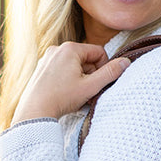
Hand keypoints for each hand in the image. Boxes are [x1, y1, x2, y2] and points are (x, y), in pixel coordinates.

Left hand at [12, 42, 129, 123]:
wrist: (35, 111)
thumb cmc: (62, 98)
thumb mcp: (91, 86)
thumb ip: (110, 73)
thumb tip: (126, 62)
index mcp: (70, 49)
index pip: (99, 52)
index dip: (103, 68)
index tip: (98, 83)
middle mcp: (57, 49)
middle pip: (86, 58)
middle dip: (90, 74)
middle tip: (86, 91)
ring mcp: (47, 58)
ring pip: (74, 65)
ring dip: (80, 78)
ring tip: (75, 94)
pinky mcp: (41, 68)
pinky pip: (62, 70)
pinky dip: (67, 80)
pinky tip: (64, 94)